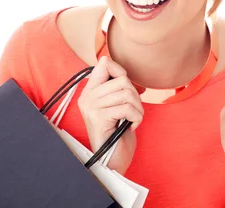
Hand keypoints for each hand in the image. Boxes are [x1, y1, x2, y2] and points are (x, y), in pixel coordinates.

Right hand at [77, 56, 143, 174]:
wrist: (112, 160)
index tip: (126, 89)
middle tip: (132, 111)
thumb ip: (115, 86)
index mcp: (90, 91)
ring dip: (138, 109)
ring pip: (127, 93)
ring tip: (132, 119)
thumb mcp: (116, 104)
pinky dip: (136, 118)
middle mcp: (87, 97)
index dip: (121, 72)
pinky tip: (130, 126)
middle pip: (122, 80)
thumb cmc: (118, 132)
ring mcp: (91, 107)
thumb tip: (113, 63)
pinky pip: (128, 108)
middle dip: (135, 96)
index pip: (104, 64)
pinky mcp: (99, 118)